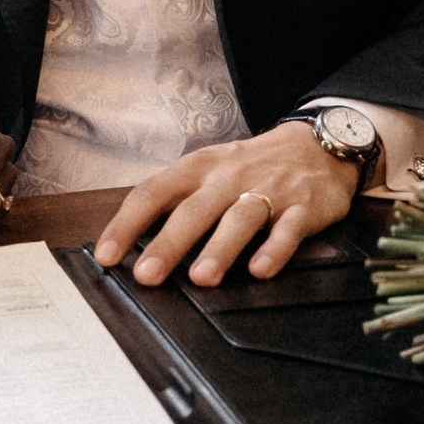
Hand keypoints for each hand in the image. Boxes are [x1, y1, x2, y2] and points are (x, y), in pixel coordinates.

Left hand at [94, 122, 360, 287]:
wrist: (317, 145)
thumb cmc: (250, 166)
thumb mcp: (209, 170)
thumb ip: (176, 202)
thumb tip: (129, 243)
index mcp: (199, 168)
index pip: (154, 193)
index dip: (127, 223)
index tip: (107, 254)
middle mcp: (229, 178)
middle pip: (194, 210)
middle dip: (169, 243)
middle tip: (146, 274)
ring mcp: (268, 192)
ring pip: (240, 219)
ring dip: (219, 248)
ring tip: (201, 277)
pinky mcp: (303, 208)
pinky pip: (288, 230)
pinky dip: (275, 249)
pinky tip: (261, 270)